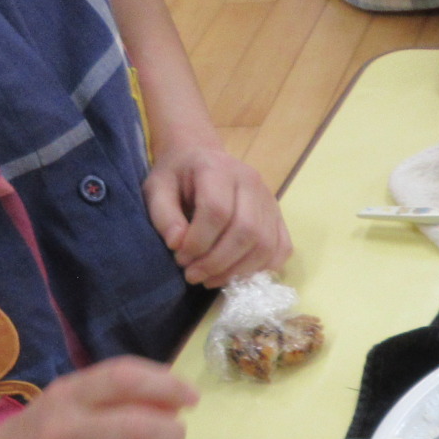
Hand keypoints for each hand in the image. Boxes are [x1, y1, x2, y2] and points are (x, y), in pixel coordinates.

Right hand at [0, 358, 198, 438]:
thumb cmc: (35, 433)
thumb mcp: (66, 400)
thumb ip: (115, 394)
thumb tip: (176, 399)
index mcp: (65, 397)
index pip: (125, 378)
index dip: (167, 384)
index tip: (190, 398)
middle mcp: (66, 432)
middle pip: (143, 426)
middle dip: (172, 430)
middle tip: (172, 435)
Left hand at [144, 143, 291, 287]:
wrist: (202, 158)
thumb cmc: (177, 176)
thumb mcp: (157, 188)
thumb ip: (163, 215)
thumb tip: (177, 244)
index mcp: (218, 168)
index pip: (217, 211)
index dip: (199, 242)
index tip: (180, 258)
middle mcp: (251, 181)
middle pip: (246, 231)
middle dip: (218, 262)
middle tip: (194, 275)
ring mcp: (269, 199)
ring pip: (265, 244)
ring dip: (238, 270)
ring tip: (212, 279)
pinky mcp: (278, 216)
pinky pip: (281, 248)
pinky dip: (262, 268)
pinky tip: (237, 273)